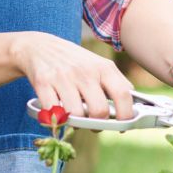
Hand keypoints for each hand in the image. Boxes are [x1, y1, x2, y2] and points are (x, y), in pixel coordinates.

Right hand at [11, 31, 134, 121]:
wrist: (39, 47)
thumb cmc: (74, 61)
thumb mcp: (98, 64)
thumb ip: (116, 82)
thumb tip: (134, 102)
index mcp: (103, 67)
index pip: (122, 94)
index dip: (125, 115)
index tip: (122, 125)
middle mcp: (85, 71)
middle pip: (99, 110)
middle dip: (98, 123)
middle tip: (93, 123)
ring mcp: (63, 77)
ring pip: (77, 115)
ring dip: (76, 122)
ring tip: (74, 116)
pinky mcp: (43, 83)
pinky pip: (54, 112)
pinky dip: (56, 118)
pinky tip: (58, 112)